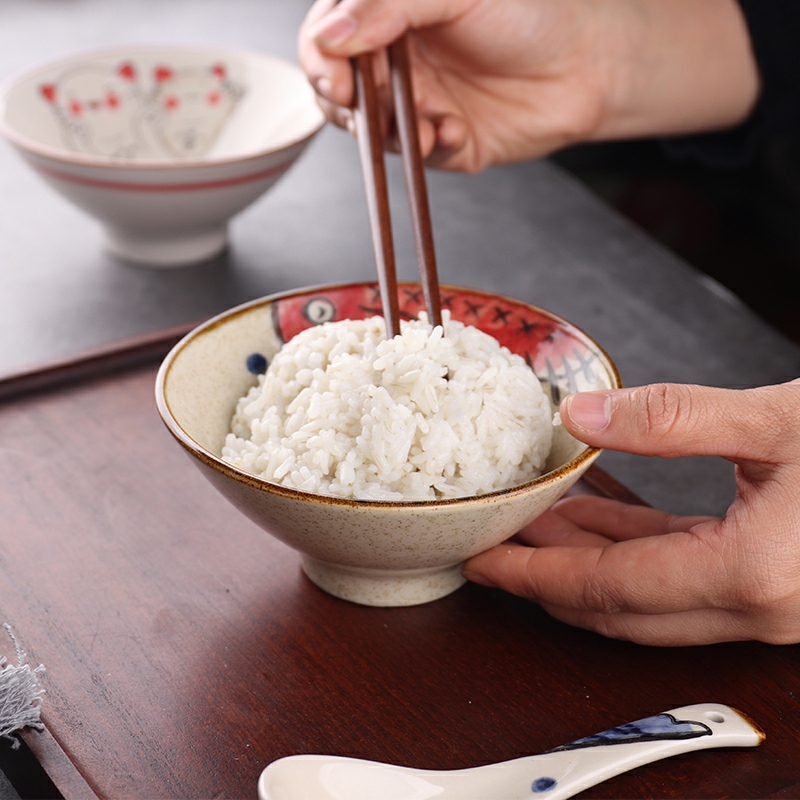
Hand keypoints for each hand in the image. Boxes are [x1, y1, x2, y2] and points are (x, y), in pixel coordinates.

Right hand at [298, 0, 758, 171]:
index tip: (336, 77)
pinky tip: (453, 132)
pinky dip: (431, 148)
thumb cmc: (527, 15)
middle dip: (347, 105)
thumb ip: (388, 6)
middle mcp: (395, 64)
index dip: (321, 61)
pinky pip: (418, 157)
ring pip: (372, 133)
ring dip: (391, 132)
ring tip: (425, 125)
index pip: (327, 40)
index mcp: (388, 18)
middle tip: (363, 108)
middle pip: (338, 93)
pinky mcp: (440, 145)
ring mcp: (415, 107)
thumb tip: (331, 35)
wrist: (583, 66)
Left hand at [463, 381, 799, 645]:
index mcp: (750, 573)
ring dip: (586, 564)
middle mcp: (757, 605)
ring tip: (536, 526)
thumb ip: (673, 418)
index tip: (485, 560)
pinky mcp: (772, 582)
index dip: (536, 573)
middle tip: (495, 548)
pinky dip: (631, 552)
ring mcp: (768, 603)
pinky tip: (597, 522)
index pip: (608, 587)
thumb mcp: (776, 419)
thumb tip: (584, 415)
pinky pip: (681, 575)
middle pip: (619, 608)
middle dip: (548, 577)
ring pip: (648, 597)